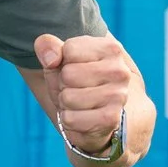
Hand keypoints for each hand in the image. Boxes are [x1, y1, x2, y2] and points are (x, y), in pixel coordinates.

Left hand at [33, 33, 129, 156]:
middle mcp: (119, 71)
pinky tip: (82, 116)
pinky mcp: (110, 119)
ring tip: (78, 102)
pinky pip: (70, 119)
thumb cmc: (77, 81)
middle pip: (68, 74)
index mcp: (111, 48)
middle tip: (75, 88)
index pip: (69, 50)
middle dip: (63, 84)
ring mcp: (118, 96)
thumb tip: (51, 59)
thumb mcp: (59, 59)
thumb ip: (48, 46)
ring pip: (68, 98)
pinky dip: (69, 120)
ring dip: (65, 103)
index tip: (75, 67)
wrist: (98, 114)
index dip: (63, 61)